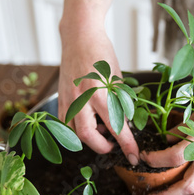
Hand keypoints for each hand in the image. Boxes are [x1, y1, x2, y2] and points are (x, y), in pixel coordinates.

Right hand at [58, 0, 138, 164]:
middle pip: (87, 136)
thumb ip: (119, 104)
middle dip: (102, 146)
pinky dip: (77, 128)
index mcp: (99, 93)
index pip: (116, 127)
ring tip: (101, 128)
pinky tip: (88, 121)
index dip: (126, 145)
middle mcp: (80, 99)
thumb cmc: (100, 55)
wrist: (79, 37)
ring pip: (73, 132)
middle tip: (113, 143)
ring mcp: (67, 100)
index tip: (133, 157)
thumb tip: (123, 125)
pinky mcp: (60, 99)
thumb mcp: (117, 80)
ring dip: (89, 137)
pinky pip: (66, 122)